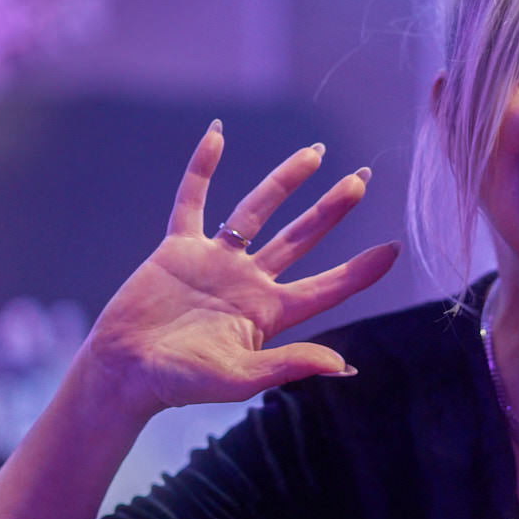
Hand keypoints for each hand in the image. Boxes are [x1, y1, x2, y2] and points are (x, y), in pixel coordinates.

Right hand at [83, 121, 400, 415]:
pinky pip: (193, 201)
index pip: (326, 287)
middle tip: (361, 180)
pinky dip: (203, 168)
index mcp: (269, 313)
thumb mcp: (239, 379)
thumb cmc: (180, 383)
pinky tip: (217, 135)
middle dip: (331, 209)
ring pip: (257, 211)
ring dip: (285, 181)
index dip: (360, 271)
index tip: (394, 249)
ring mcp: (215, 262)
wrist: (124, 372)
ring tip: (315, 153)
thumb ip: (288, 366)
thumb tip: (343, 365)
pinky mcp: (179, 249)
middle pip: (301, 238)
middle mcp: (249, 282)